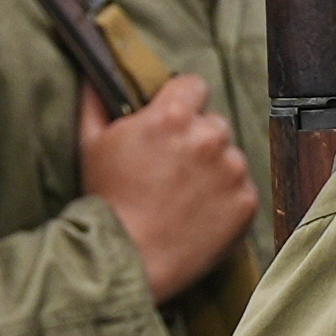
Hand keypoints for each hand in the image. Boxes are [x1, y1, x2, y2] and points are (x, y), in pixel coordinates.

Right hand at [78, 71, 256, 301]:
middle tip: (173, 169)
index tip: (173, 123)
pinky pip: (241, 190)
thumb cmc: (105, 202)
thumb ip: (96, 102)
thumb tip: (95, 75)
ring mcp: (232, 170)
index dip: (181, 103)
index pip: (193, 85)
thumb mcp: (90, 145)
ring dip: (214, 170)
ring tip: (184, 197)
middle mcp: (209, 136)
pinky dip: (225, 200)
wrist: (126, 259)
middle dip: (197, 140)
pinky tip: (198, 215)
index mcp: (173, 115)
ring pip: (230, 157)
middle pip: (213, 124)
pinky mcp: (246, 202)